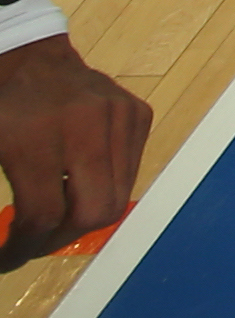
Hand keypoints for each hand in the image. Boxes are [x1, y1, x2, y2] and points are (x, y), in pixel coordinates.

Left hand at [0, 32, 147, 269]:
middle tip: (34, 242)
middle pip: (93, 213)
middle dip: (60, 239)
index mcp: (37, 138)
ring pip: (117, 197)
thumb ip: (12, 200)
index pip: (44, 216)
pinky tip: (78, 182)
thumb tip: (18, 243)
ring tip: (55, 217)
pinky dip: (103, 187)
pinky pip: (129, 171)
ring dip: (83, 218)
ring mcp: (121, 116)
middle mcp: (88, 125)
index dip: (23, 249)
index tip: (7, 259)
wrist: (27, 57)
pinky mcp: (138, 113)